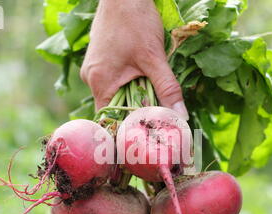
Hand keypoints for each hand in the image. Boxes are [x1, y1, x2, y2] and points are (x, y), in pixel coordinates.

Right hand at [80, 0, 187, 118]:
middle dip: (133, 113)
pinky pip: (113, 80)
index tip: (144, 134)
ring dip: (132, 96)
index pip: (110, 118)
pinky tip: (141, 79)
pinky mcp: (100, 60)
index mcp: (99, 81)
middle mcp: (91, 78)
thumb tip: (181, 115)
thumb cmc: (135, 21)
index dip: (126, 128)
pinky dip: (128, 83)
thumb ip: (167, 88)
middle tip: (154, 120)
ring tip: (151, 99)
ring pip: (115, 93)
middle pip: (113, 107)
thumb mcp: (154, 57)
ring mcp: (94, 68)